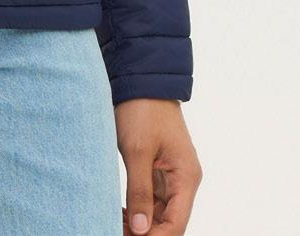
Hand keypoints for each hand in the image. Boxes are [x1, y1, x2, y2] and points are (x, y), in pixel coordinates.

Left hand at [115, 98, 201, 233]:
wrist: (141, 78)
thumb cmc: (142, 110)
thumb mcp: (137, 151)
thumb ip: (140, 191)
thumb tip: (141, 230)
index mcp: (186, 177)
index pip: (176, 225)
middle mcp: (183, 180)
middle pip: (168, 222)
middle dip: (144, 231)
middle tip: (114, 227)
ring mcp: (171, 175)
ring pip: (158, 212)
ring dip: (139, 222)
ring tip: (113, 220)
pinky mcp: (158, 168)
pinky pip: (151, 198)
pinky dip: (137, 207)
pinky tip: (120, 210)